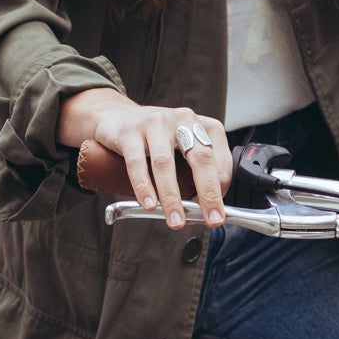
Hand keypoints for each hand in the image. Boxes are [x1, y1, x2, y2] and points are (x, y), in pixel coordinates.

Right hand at [60, 89, 230, 228]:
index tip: (215, 212)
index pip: (221, 161)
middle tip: (211, 219)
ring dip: (172, 197)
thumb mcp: (184, 148)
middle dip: (208, 194)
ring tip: (176, 220)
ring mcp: (155, 124)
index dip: (220, 190)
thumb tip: (202, 210)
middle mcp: (183, 120)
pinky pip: (137, 164)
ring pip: (165, 164)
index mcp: (204, 126)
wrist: (117, 118)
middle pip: (201, 159)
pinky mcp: (130, 132)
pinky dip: (144, 187)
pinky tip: (149, 204)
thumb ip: (196, 174)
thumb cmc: (157, 138)